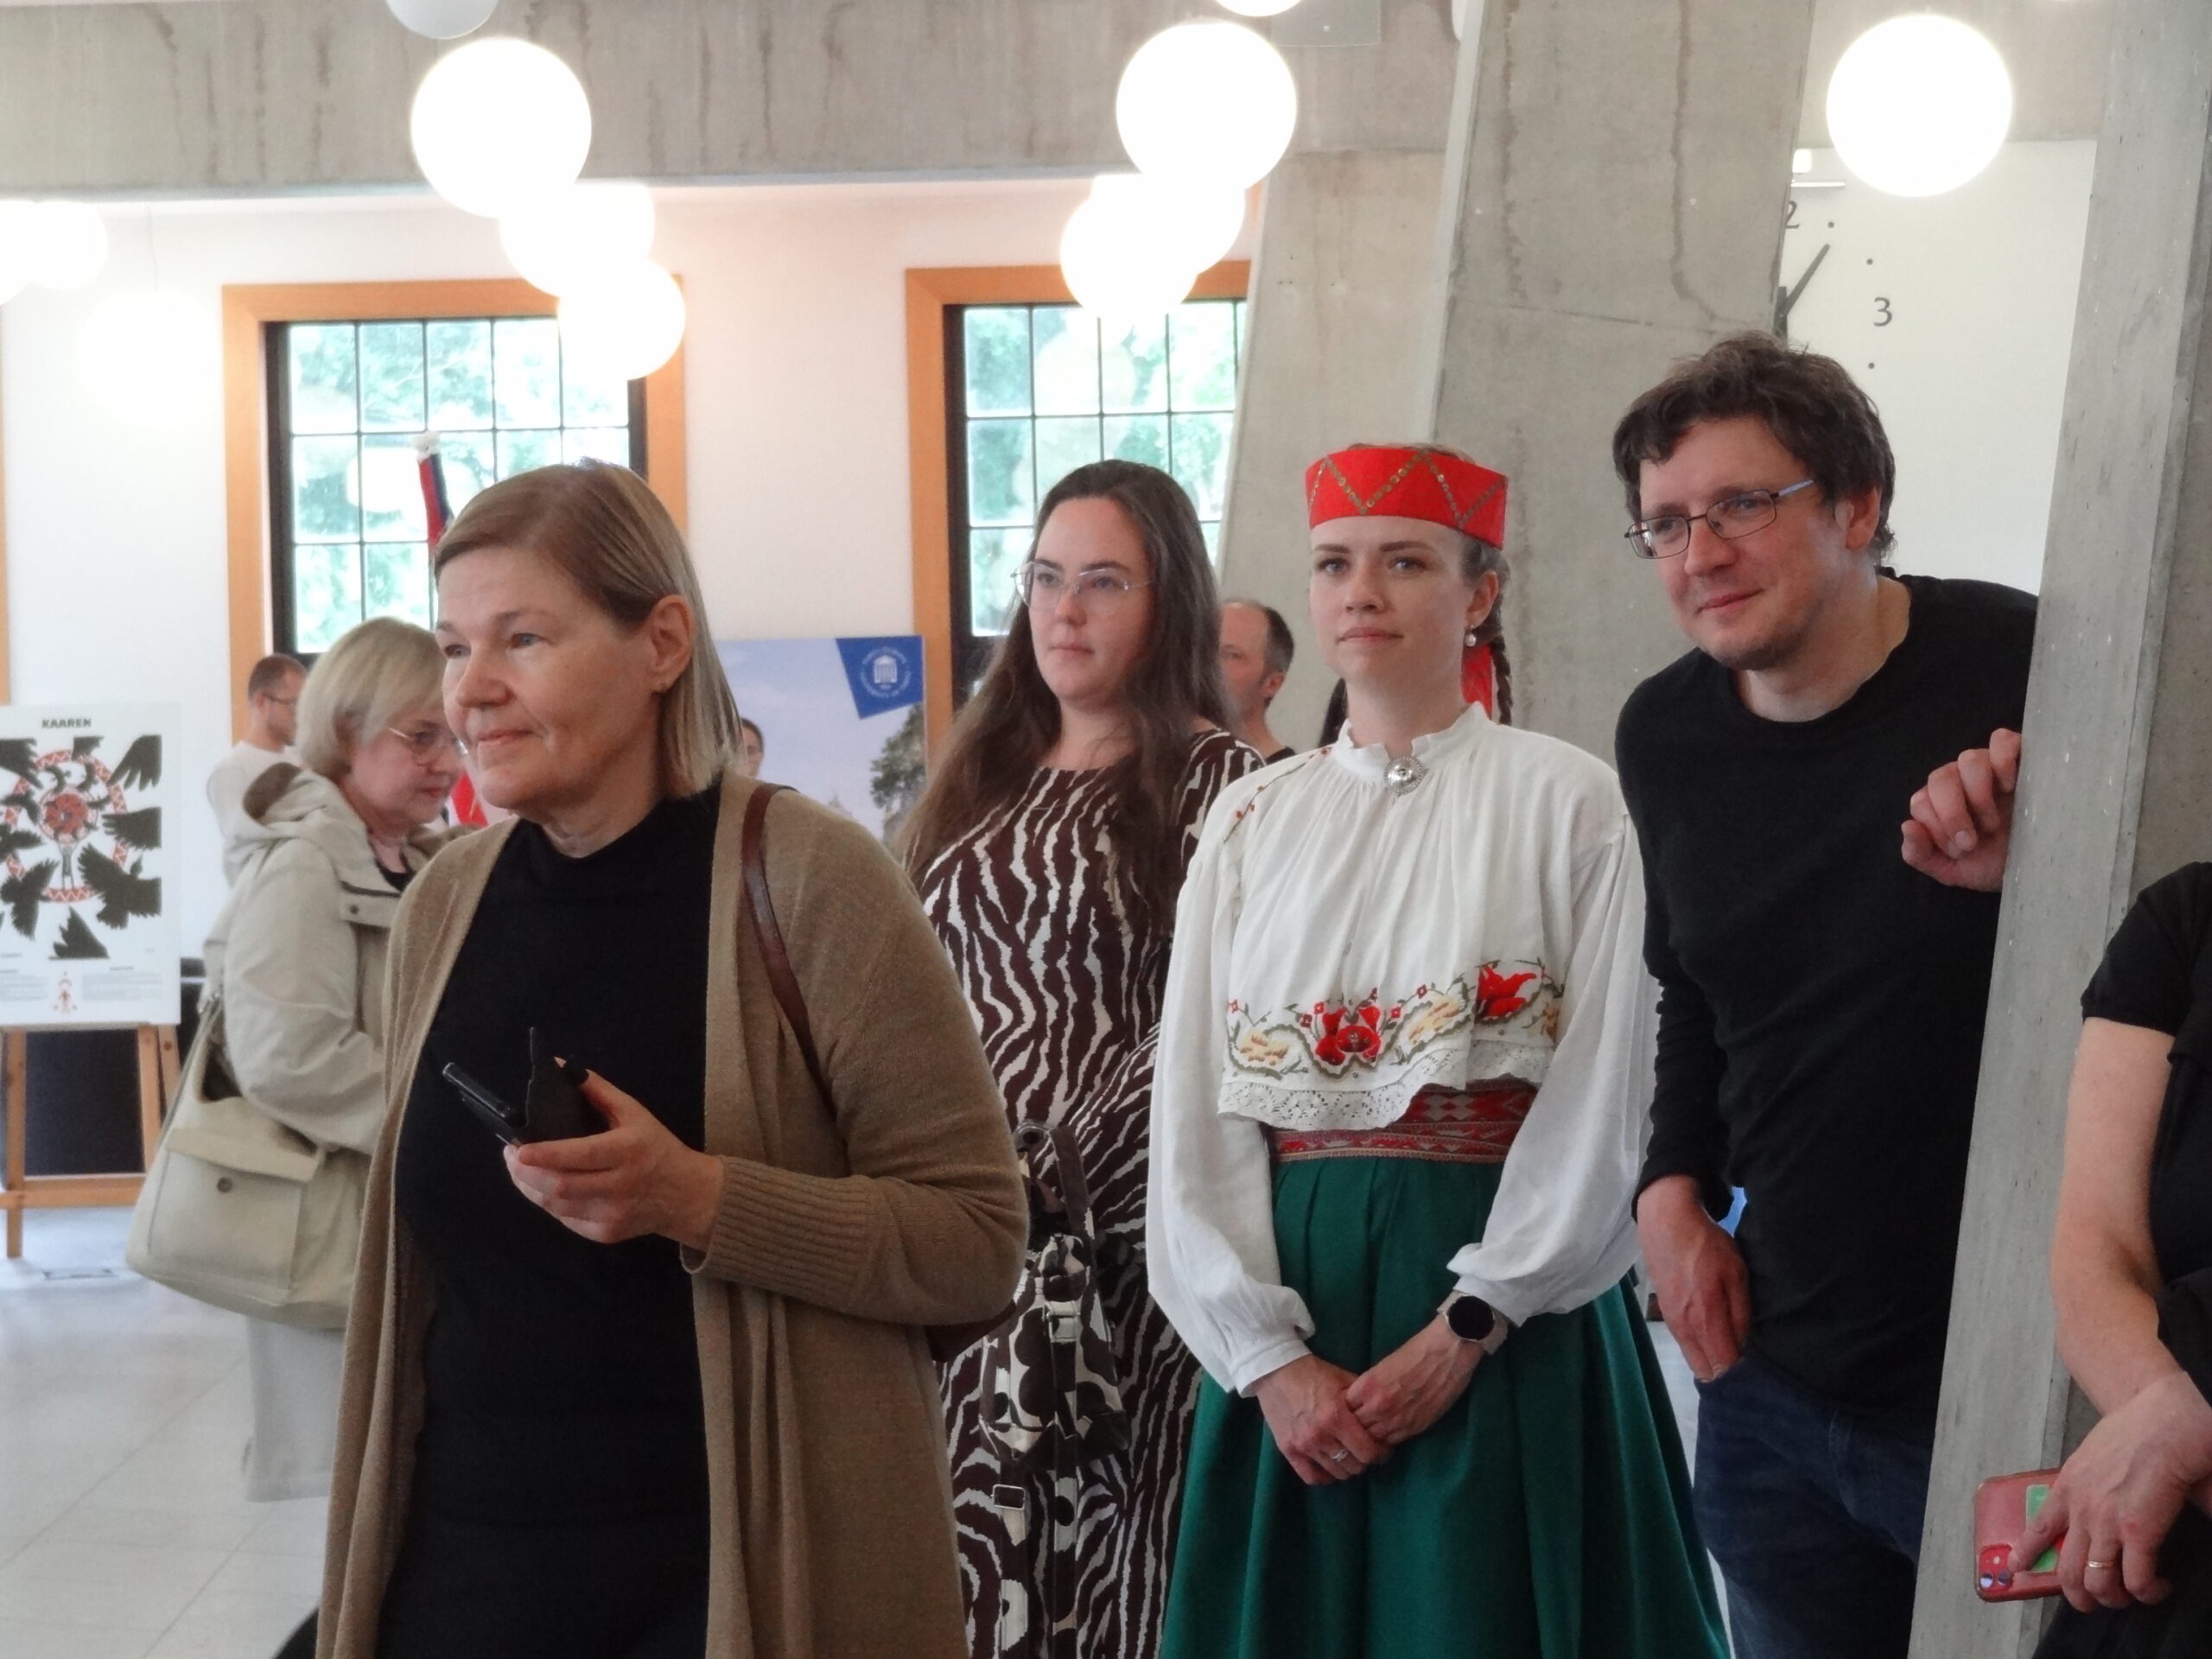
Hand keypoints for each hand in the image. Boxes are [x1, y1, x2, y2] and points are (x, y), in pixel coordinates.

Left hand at [505, 1070, 725, 1249]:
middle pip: (560, 1185)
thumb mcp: (635, 1112)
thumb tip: (561, 1067)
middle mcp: (619, 1186)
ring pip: (556, 1206)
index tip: (517, 1149)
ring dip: (530, 1187)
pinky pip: (565, 1219)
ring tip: (520, 1169)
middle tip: (509, 1156)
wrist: (686, 1195)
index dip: (545, 1155)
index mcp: (627, 1151)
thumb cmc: (657, 1147)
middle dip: (525, 1173)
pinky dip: (548, 1202)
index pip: (580, 1155)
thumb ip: (598, 1090)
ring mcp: (611, 1215)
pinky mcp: (605, 1233)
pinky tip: (543, 1187)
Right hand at [1251, 1354, 1390, 1484]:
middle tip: (1365, 1451)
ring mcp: (1303, 1445)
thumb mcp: (1343, 1379)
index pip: (1368, 1452)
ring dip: (1346, 1467)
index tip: (1383, 1450)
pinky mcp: (1288, 1450)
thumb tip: (1384, 1416)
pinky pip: (1311, 1477)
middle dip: (1365, 1460)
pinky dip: (1324, 1476)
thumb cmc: (1313, 1373)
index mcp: (1336, 1416)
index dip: (1380, 1454)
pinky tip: (1330, 1467)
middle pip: (1354, 1466)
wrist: (1275, 1371)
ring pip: (1336, 1473)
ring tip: (1348, 1456)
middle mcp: (1320, 1435)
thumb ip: (1363, 1399)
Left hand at [1345, 1316, 1481, 1446]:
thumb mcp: (1382, 1366)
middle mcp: (1379, 1406)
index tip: (1347, 1411)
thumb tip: (1359, 1401)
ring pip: (1373, 1439)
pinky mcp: (1415, 1428)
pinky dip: (1387, 1441)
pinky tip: (1386, 1436)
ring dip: (1370, 1437)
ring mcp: (1397, 1419)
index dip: (1344, 1411)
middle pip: (1356, 1427)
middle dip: (1354, 1427)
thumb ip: (1369, 1386)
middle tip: (1355, 1426)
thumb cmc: (1416, 1351)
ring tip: (1370, 1434)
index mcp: (1368, 1386)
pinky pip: (1392, 1442)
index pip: (1344, 1409)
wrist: (1447, 1352)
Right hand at [1637, 1175, 1751, 1382]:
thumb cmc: (1707, 1247)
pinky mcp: (1666, 1314)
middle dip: (1726, 1372)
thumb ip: (1741, 1314)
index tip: (1758, 1363)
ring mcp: (1673, 1323)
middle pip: (1706, 1370)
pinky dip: (1701, 1347)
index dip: (1743, 1370)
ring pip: (1694, 1359)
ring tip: (1731, 1344)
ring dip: (1712, 1359)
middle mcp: (1685, 1330)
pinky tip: (1713, 1332)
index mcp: (1705, 1320)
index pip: (1724, 1366)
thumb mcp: (1736, 1274)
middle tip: (1746, 1358)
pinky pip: (1686, 1344)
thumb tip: (1745, 1345)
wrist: (1666, 1224)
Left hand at [1901, 728, 2020, 891]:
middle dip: (1952, 814)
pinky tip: (2010, 787)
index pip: (1920, 800)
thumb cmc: (1989, 864)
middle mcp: (1958, 779)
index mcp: (1937, 803)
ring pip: (1969, 760)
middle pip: (1941, 777)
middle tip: (1971, 842)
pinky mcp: (2018, 757)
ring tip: (1994, 823)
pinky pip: (2003, 740)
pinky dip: (2003, 760)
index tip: (1959, 851)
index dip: (1936, 826)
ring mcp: (1988, 766)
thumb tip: (1907, 826)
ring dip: (1979, 795)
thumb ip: (1919, 854)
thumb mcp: (1950, 870)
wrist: (2033, 867)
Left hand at [2013, 1371, 2211, 1611]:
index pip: (2039, 1526)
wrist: (2165, 1418)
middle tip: (2091, 1602)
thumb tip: (2105, 1506)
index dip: (2027, 1552)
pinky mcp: (2138, 1532)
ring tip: (2128, 1598)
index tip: (2017, 1567)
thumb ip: (2093, 1485)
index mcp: (2069, 1486)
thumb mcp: (2095, 1455)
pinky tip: (2159, 1588)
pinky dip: (2148, 1592)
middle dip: (2079, 1595)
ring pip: (2098, 1582)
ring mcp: (2106, 1522)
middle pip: (2067, 1569)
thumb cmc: (2138, 1430)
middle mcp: (2081, 1508)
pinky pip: (2136, 1581)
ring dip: (2113, 1598)